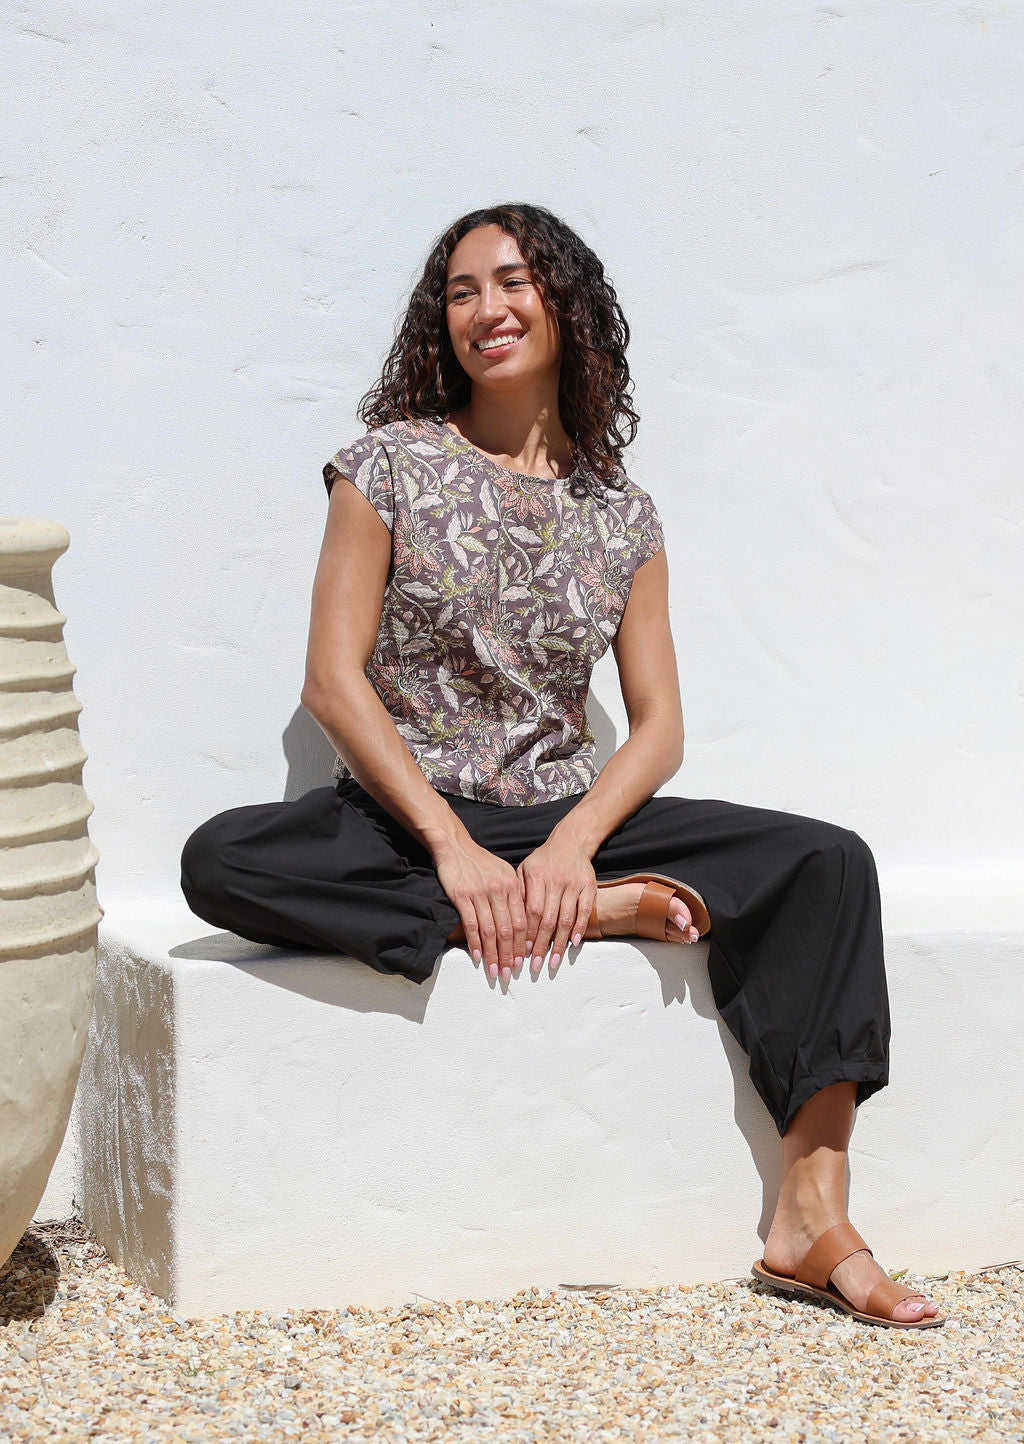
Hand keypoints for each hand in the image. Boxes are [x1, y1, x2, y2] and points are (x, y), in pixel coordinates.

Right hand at [434, 841, 527, 980]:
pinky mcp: (462, 896)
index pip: (522, 921)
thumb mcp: (503, 872)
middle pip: (508, 929)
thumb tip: (522, 920)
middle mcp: (499, 890)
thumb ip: (513, 894)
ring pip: (491, 931)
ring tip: (496, 972)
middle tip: (511, 973)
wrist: (455, 845)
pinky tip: (478, 957)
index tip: (524, 961)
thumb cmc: (479, 862)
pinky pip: (472, 924)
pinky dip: (475, 943)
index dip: (523, 944)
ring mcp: (480, 893)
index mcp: (512, 886)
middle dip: (511, 955)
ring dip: (494, 954)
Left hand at [517, 838, 596, 974]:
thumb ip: (519, 893)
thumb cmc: (543, 861)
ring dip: (559, 943)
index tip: (522, 951)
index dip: (527, 933)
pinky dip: (580, 929)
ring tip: (552, 962)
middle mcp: (555, 880)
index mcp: (536, 876)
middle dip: (541, 945)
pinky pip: (585, 911)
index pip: (531, 911)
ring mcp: (574, 884)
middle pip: (548, 919)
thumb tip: (510, 923)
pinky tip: (573, 944)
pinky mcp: (589, 886)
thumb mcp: (524, 870)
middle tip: (536, 965)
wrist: (570, 842)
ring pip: (566, 918)